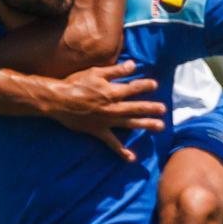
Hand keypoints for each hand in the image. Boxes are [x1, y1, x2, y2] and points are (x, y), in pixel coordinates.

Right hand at [49, 60, 166, 161]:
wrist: (59, 100)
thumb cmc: (75, 84)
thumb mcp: (96, 73)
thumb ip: (116, 71)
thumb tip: (133, 65)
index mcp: (113, 91)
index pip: (134, 88)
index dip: (145, 86)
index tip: (155, 85)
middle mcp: (113, 107)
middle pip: (136, 107)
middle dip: (151, 108)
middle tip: (163, 109)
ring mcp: (107, 121)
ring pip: (130, 123)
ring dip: (145, 125)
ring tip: (159, 126)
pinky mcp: (99, 131)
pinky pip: (112, 143)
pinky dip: (121, 151)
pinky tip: (131, 158)